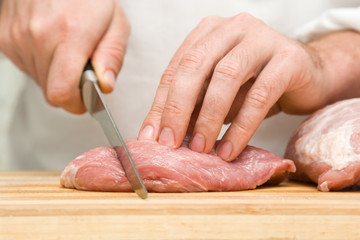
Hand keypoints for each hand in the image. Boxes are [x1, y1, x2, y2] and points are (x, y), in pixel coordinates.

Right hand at [0, 0, 129, 112]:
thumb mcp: (116, 23)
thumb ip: (112, 57)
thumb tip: (104, 85)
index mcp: (70, 34)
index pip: (61, 93)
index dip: (76, 103)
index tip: (87, 98)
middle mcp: (39, 36)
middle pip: (51, 92)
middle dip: (70, 88)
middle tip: (81, 67)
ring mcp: (18, 36)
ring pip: (39, 81)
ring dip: (55, 74)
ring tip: (66, 49)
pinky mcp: (5, 37)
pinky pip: (26, 67)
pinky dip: (41, 63)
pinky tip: (50, 44)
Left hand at [139, 13, 349, 160]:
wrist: (307, 76)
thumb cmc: (256, 84)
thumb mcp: (218, 93)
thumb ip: (193, 105)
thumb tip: (163, 133)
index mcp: (208, 33)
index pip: (176, 68)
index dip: (161, 103)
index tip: (151, 136)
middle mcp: (232, 28)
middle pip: (195, 65)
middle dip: (178, 108)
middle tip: (170, 143)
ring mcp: (261, 38)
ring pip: (226, 77)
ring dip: (209, 118)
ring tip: (201, 149)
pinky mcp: (288, 58)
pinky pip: (260, 94)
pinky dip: (242, 126)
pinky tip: (230, 148)